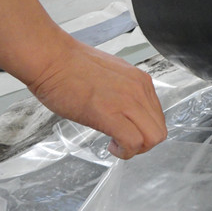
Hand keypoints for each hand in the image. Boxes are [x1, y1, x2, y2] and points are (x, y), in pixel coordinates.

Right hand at [28, 38, 166, 158]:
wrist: (52, 59)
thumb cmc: (71, 66)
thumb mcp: (111, 75)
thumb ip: (125, 90)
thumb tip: (126, 108)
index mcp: (140, 81)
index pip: (158, 117)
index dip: (144, 130)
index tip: (128, 131)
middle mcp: (139, 90)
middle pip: (160, 130)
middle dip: (144, 144)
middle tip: (123, 142)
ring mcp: (127, 101)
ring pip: (152, 138)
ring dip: (136, 149)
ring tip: (116, 144)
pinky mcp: (110, 114)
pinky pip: (133, 142)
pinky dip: (125, 152)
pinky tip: (111, 146)